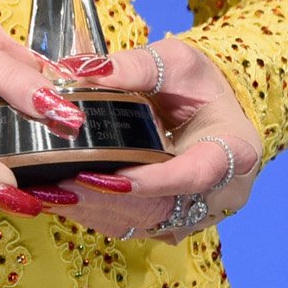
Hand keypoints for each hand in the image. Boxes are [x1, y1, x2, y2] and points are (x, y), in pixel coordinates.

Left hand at [52, 36, 266, 241]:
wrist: (209, 107)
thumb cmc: (197, 83)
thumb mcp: (174, 61)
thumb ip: (134, 66)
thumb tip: (82, 69)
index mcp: (235, 150)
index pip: (196, 174)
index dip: (155, 181)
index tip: (111, 177)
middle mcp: (222, 191)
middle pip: (165, 207)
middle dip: (111, 201)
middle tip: (63, 187)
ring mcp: (199, 211)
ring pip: (146, 223)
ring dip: (98, 213)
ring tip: (52, 195)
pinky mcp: (174, 219)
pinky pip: (137, 226)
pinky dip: (99, 216)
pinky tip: (62, 202)